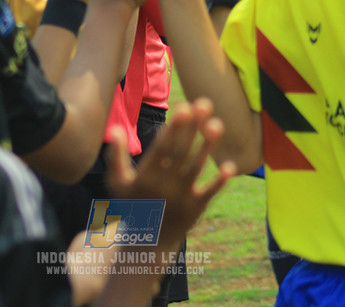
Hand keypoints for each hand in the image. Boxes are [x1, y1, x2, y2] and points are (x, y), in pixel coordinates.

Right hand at [105, 98, 234, 246]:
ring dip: (207, 146)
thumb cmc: (133, 205)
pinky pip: (209, 193)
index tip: (184, 108)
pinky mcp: (196, 208)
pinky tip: (230, 166)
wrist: (149, 241)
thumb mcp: (118, 183)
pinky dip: (219, 182)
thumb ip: (116, 156)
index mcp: (146, 177)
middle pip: (181, 152)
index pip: (162, 149)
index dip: (174, 129)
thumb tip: (115, 128)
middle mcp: (164, 186)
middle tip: (203, 103)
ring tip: (217, 123)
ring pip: (196, 168)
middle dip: (192, 128)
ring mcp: (181, 197)